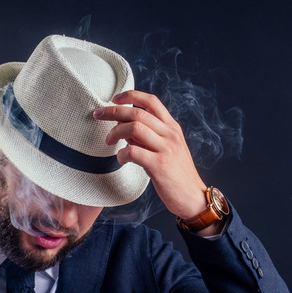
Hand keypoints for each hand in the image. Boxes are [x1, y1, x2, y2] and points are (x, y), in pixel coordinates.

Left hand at [93, 90, 208, 220]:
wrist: (193, 197)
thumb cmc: (176, 175)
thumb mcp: (166, 149)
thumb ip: (148, 136)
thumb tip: (123, 124)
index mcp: (172, 128)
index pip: (151, 101)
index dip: (131, 95)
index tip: (114, 99)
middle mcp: (170, 134)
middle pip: (137, 112)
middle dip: (113, 111)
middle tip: (98, 115)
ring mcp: (166, 149)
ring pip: (134, 127)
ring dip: (115, 132)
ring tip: (109, 141)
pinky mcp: (160, 165)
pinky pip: (133, 152)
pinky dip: (122, 154)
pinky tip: (122, 159)